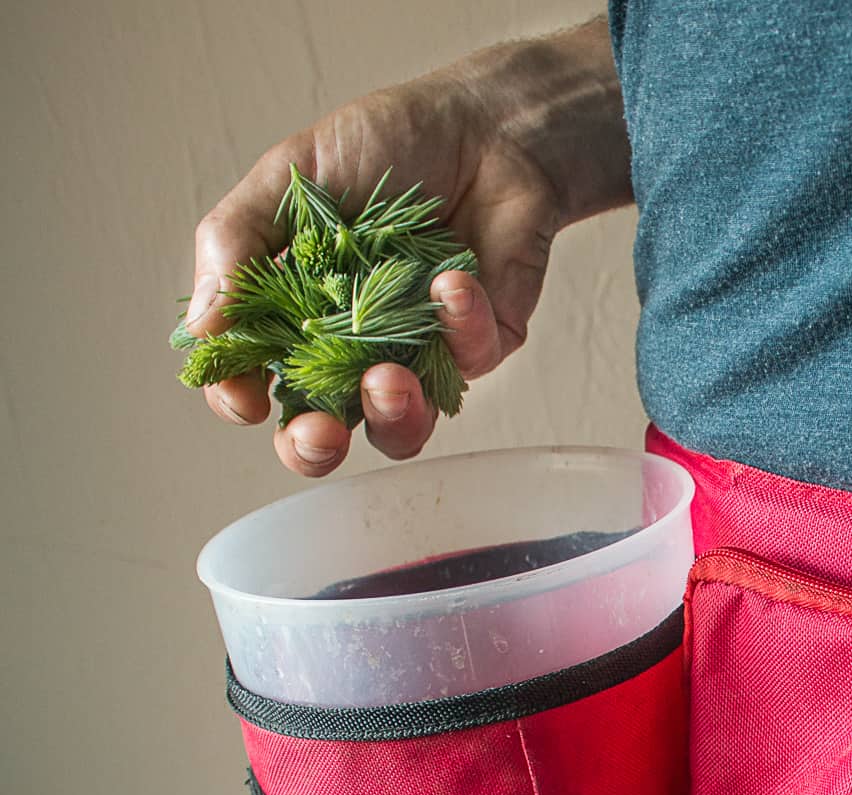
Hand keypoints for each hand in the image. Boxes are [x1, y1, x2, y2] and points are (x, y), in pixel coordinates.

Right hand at [184, 18, 628, 475]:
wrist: (482, 123)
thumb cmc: (386, 145)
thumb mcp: (291, 177)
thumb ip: (237, 243)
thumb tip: (202, 325)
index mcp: (298, 317)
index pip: (256, 381)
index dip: (242, 401)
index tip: (246, 396)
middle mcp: (354, 349)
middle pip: (324, 431)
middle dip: (315, 448)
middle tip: (320, 434)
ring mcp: (418, 354)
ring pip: (402, 426)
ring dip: (393, 413)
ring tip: (389, 377)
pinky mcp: (478, 344)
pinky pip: (468, 361)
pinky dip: (458, 325)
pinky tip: (451, 281)